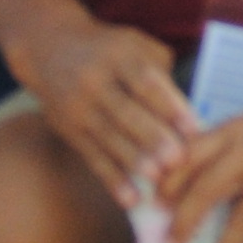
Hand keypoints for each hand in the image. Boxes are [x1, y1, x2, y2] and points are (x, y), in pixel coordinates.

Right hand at [21, 14, 198, 204]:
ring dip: (133, 162)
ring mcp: (77, 107)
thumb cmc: (110, 49)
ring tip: (157, 180)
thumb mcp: (136, 44)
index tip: (193, 129)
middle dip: (152, 138)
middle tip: (177, 161)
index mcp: (119, 55)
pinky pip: (91, 157)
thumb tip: (184, 110)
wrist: (49, 47)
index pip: (146, 83)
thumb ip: (160, 71)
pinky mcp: (67, 130)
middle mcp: (94, 81)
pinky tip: (129, 198)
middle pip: (125, 113)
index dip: (169, 106)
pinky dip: (111, 179)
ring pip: (107, 138)